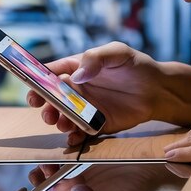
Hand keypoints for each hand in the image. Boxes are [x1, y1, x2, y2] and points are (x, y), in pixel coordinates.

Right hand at [27, 42, 162, 145]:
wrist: (158, 90)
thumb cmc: (136, 66)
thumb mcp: (117, 52)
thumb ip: (96, 59)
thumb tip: (77, 76)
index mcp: (77, 69)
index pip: (51, 74)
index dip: (38, 81)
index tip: (32, 90)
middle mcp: (77, 89)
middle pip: (53, 98)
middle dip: (45, 106)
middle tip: (47, 112)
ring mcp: (86, 108)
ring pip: (64, 117)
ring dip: (58, 122)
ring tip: (62, 124)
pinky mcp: (97, 124)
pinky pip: (80, 132)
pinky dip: (73, 137)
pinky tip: (73, 138)